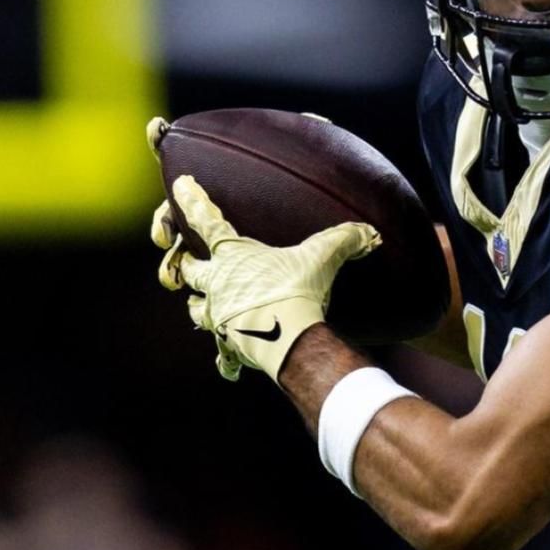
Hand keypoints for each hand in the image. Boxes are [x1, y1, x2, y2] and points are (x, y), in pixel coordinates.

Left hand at [156, 174, 379, 381]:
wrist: (289, 337)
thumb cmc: (297, 289)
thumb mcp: (322, 256)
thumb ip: (343, 239)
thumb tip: (369, 232)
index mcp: (233, 256)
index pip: (207, 220)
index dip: (193, 200)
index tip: (181, 184)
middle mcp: (218, 285)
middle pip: (187, 270)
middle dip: (183, 265)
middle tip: (184, 262)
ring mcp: (219, 317)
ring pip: (194, 311)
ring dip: (197, 308)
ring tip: (201, 306)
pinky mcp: (229, 345)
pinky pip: (223, 355)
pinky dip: (227, 360)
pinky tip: (230, 366)